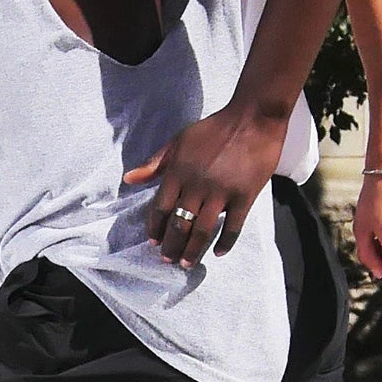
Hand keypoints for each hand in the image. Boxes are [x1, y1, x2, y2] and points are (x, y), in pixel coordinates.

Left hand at [124, 105, 284, 265]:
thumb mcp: (179, 141)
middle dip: (170, 246)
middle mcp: (197, 184)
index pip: (160, 207)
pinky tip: (218, 253)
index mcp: (179, 171)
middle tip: (167, 261)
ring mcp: (222, 191)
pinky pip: (234, 225)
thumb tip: (129, 179)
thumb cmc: (214, 128)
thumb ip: (155, 163)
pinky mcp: (245, 195)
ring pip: (202, 229)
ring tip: (186, 264)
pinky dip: (225, 242)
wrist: (252, 118)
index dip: (155, 228)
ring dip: (192, 250)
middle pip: (179, 223)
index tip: (153, 243)